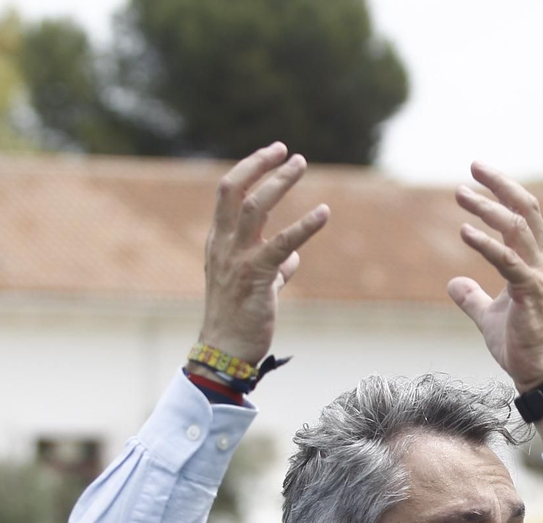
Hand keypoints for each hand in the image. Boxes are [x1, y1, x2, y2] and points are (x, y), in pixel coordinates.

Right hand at [199, 142, 330, 361]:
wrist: (225, 351)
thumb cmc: (238, 319)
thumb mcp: (254, 286)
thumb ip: (272, 267)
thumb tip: (293, 259)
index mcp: (218, 242)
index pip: (228, 193)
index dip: (250, 169)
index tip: (272, 154)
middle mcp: (223, 245)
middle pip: (235, 190)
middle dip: (260, 165)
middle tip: (287, 151)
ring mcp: (238, 259)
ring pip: (255, 207)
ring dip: (279, 182)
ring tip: (299, 164)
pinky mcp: (257, 277)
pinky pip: (283, 244)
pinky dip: (305, 226)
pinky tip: (324, 212)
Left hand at [448, 163, 542, 392]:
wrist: (539, 374)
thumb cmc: (520, 345)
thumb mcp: (488, 317)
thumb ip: (472, 298)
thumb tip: (454, 284)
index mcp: (534, 263)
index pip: (523, 215)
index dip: (502, 191)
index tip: (477, 174)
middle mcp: (540, 263)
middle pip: (525, 210)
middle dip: (499, 185)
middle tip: (472, 169)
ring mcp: (538, 277)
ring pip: (516, 229)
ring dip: (487, 208)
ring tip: (460, 194)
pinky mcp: (530, 294)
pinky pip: (508, 261)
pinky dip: (485, 244)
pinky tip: (464, 232)